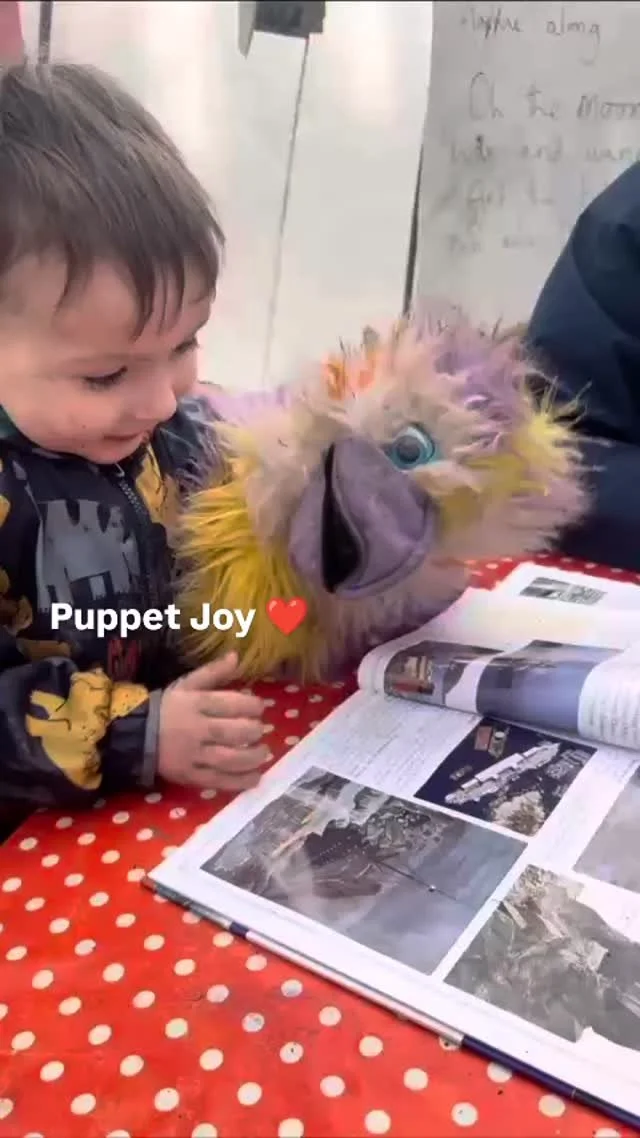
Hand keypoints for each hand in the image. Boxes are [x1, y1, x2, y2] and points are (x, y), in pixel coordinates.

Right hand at [157, 652, 269, 791]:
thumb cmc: (167, 707)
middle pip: (233, 732)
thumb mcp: (187, 684)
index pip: (231, 703)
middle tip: (260, 730)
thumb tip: (236, 656)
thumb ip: (213, 671)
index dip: (252, 706)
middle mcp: (196, 729)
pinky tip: (255, 777)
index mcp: (196, 703)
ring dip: (253, 757)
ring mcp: (193, 755)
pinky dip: (240, 781)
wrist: (135, 734)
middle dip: (254, 731)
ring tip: (263, 752)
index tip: (259, 708)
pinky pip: (218, 781)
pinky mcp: (189, 776)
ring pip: (229, 759)